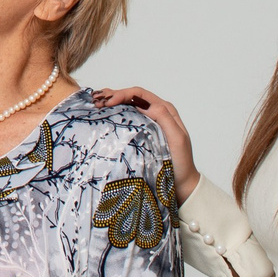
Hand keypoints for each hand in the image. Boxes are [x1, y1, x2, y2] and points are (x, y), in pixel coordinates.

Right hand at [89, 86, 198, 200]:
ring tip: (96, 103)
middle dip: (113, 95)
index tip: (108, 103)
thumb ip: (164, 118)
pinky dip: (114, 111)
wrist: (182, 182)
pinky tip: (103, 113)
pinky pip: (127, 116)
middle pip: (132, 96)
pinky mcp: (142, 131)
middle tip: (97, 102)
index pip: (140, 94)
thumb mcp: (176, 139)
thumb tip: (142, 104)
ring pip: (128, 104)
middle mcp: (157, 111)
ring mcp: (149, 121)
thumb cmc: (181, 162)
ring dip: (112, 101)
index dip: (122, 94)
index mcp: (165, 110)